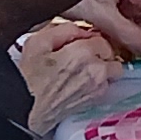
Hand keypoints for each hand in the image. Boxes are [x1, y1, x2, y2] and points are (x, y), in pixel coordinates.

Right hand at [15, 16, 125, 133]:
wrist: (26, 110)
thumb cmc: (28, 78)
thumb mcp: (38, 42)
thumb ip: (64, 30)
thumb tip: (81, 30)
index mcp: (82, 53)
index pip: (100, 37)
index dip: (89, 38)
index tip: (78, 42)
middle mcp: (95, 70)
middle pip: (111, 52)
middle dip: (99, 51)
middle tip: (82, 54)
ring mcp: (98, 87)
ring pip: (114, 69)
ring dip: (104, 66)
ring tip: (84, 68)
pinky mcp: (96, 100)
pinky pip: (108, 84)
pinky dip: (100, 81)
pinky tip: (82, 80)